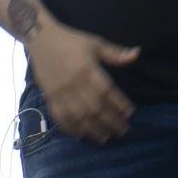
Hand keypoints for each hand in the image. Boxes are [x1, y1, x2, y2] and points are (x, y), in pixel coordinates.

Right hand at [30, 22, 138, 142]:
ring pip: (78, 116)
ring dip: (92, 129)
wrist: (40, 39)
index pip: (107, 90)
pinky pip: (60, 117)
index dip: (119, 103)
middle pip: (95, 107)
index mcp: (87, 69)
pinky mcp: (50, 97)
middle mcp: (74, 83)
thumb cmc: (71, 41)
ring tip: (105, 138)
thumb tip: (137, 53)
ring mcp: (60, 92)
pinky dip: (70, 128)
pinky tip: (80, 136)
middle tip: (123, 131)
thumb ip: (115, 52)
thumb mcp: (94, 43)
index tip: (130, 113)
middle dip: (110, 121)